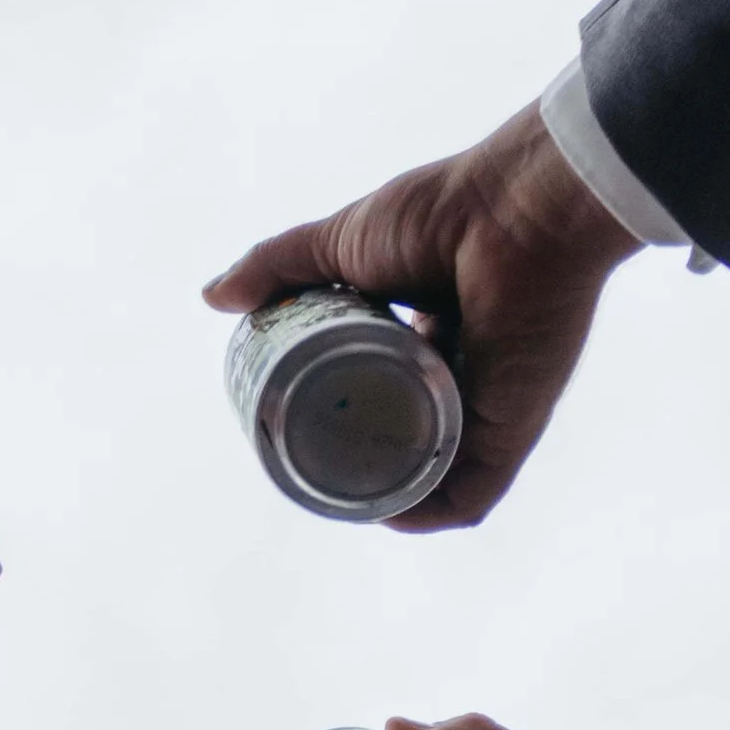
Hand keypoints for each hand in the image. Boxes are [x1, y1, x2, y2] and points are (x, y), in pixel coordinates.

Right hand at [204, 99, 641, 530]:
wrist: (515, 213)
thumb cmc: (441, 214)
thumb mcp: (337, 243)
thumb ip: (277, 265)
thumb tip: (214, 298)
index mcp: (434, 330)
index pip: (388, 388)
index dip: (343, 411)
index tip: (295, 421)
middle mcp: (464, 374)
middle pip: (406, 436)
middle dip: (354, 460)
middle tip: (301, 462)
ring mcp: (488, 405)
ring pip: (434, 473)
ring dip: (384, 498)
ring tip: (331, 496)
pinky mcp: (510, 429)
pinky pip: (470, 493)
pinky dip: (429, 514)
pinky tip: (385, 516)